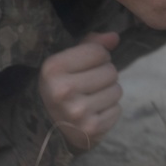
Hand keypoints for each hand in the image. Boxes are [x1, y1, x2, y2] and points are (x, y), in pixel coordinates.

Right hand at [38, 32, 121, 151]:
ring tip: (92, 97)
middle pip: (110, 71)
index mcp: (53, 68)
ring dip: (109, 92)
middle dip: (104, 75)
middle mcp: (63, 91)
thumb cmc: (61, 85)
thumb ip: (91, 44)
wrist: (48, 126)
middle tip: (90, 84)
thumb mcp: (67, 60)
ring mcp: (77, 112)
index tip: (87, 65)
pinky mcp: (91, 129)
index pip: (98, 52)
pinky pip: (117, 109)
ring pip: (117, 90)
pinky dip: (109, 110)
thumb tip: (115, 36)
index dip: (98, 56)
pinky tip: (94, 112)